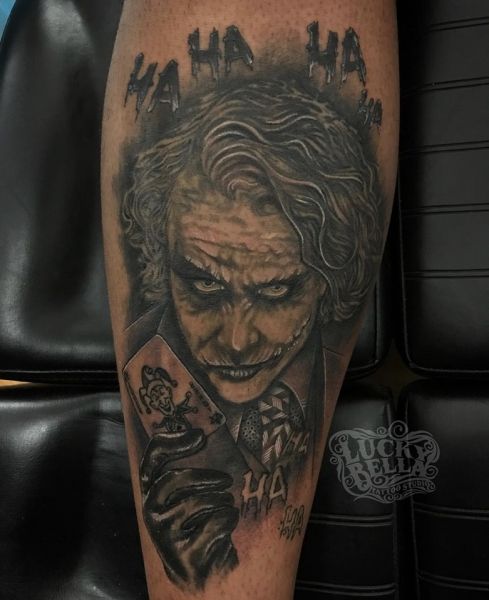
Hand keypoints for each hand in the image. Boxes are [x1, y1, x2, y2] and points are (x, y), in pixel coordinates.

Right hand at [140, 429, 238, 588]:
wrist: (201, 571)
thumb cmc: (200, 523)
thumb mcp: (190, 494)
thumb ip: (191, 470)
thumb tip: (201, 433)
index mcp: (152, 492)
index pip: (153, 457)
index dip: (174, 442)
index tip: (200, 435)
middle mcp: (151, 512)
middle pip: (175, 478)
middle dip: (206, 476)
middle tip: (227, 479)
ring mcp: (164, 535)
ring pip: (198, 502)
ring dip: (222, 501)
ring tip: (227, 505)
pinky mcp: (184, 555)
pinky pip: (215, 523)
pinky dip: (229, 519)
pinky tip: (227, 525)